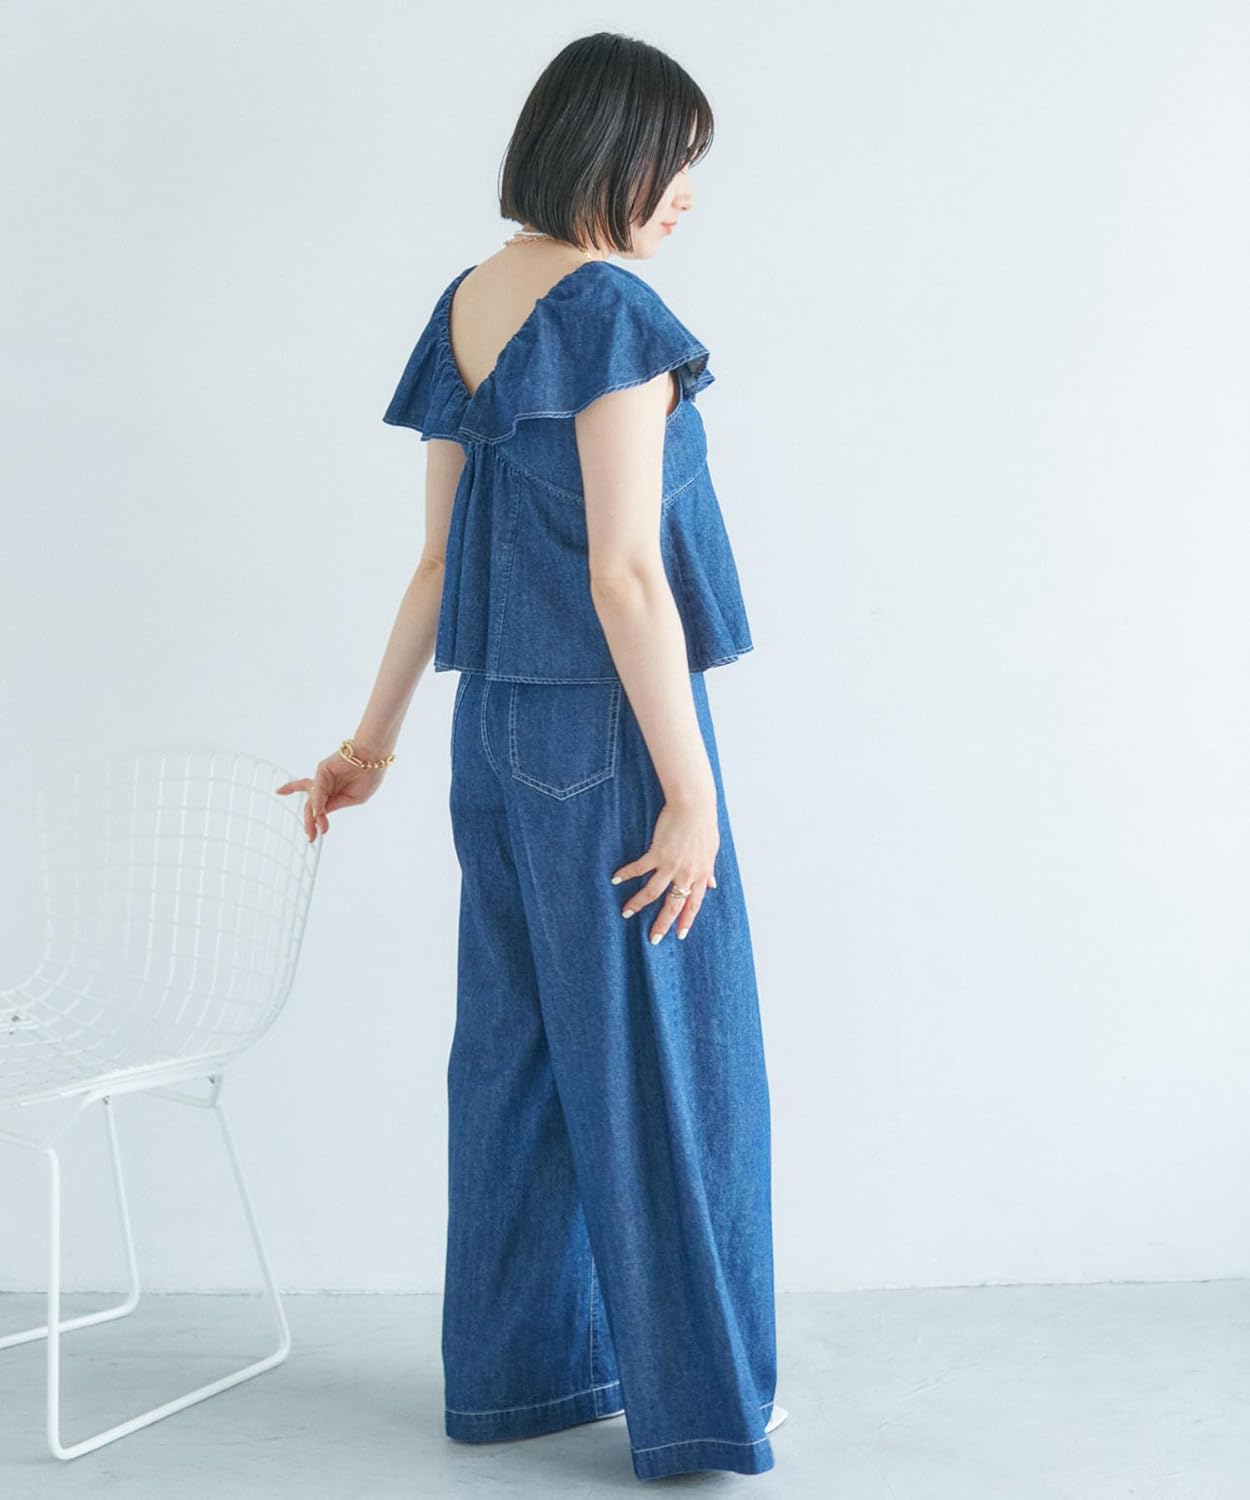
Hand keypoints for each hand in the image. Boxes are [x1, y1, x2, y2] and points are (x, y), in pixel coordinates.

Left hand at [276, 744, 390, 842]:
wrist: (374, 758)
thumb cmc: (369, 776)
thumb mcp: (354, 799)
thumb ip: (336, 805)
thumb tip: (320, 814)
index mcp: (335, 793)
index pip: (322, 809)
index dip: (320, 822)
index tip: (320, 834)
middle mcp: (326, 786)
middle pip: (313, 806)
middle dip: (310, 822)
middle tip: (310, 837)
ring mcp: (323, 779)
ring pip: (312, 800)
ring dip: (311, 816)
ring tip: (312, 830)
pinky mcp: (322, 771)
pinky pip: (318, 790)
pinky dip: (318, 802)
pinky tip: (318, 814)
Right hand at [610, 795, 718, 943]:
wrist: (695, 805)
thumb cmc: (704, 825)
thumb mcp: (711, 851)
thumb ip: (708, 871)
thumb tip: (712, 884)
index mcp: (700, 874)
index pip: (694, 904)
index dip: (686, 920)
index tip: (679, 935)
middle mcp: (686, 874)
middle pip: (673, 905)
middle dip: (662, 924)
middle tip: (652, 938)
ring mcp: (671, 865)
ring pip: (653, 892)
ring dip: (638, 904)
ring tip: (626, 912)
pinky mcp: (658, 852)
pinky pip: (640, 868)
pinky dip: (627, 874)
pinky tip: (616, 879)